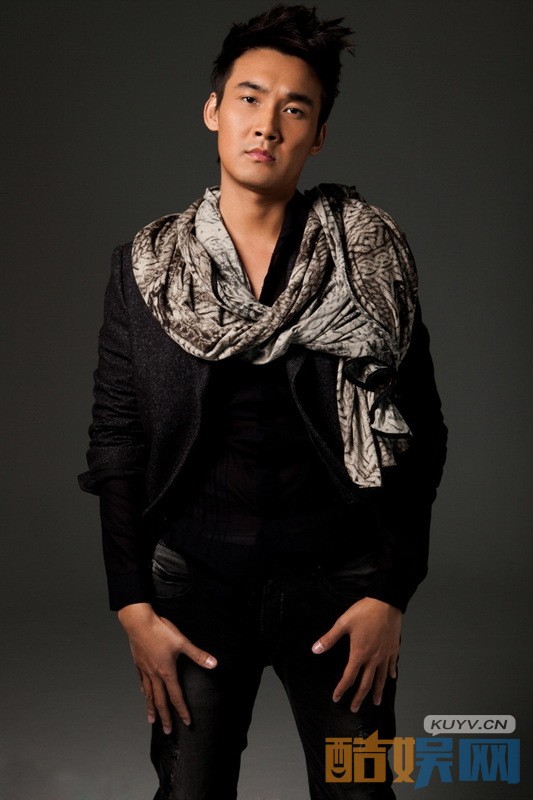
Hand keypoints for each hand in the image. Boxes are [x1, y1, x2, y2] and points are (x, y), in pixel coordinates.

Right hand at [117, 602, 216, 731]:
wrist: (138, 622)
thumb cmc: (160, 631)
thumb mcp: (182, 642)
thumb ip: (197, 655)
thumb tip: (213, 664)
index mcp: (166, 672)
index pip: (176, 696)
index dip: (182, 710)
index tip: (186, 722)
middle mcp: (155, 674)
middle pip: (160, 700)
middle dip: (165, 717)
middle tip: (168, 731)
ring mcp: (145, 670)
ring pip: (148, 694)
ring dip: (151, 708)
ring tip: (152, 720)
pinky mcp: (138, 663)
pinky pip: (142, 681)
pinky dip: (144, 691)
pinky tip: (144, 694)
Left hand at [311, 596, 400, 711]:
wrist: (386, 603)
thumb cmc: (364, 612)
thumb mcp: (343, 623)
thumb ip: (329, 638)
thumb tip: (315, 649)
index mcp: (359, 654)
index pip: (349, 677)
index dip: (341, 689)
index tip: (336, 698)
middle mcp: (373, 659)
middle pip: (365, 683)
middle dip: (359, 697)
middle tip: (355, 709)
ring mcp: (385, 655)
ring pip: (381, 678)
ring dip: (378, 691)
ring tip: (376, 702)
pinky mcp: (393, 649)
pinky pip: (392, 665)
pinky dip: (390, 673)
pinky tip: (391, 678)